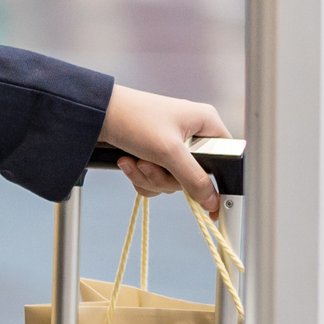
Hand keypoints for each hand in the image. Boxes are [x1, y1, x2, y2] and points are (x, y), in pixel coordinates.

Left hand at [99, 84, 230, 212]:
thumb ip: (194, 178)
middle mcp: (193, 134)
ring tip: (135, 161)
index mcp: (205, 124)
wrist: (97, 114)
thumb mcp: (168, 152)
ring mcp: (173, 145)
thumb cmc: (134, 119)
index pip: (226, 160)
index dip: (218, 184)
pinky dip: (141, 177)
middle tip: (150, 165)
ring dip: (151, 178)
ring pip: (173, 181)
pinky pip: (157, 179)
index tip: (213, 208)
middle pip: (194, 176)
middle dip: (167, 178)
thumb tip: (212, 200)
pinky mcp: (155, 153)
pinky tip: (128, 162)